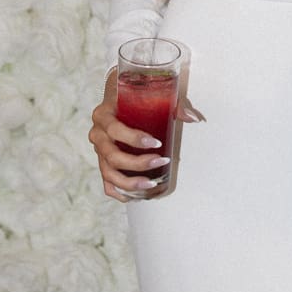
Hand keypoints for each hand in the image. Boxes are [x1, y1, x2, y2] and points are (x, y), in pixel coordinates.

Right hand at [88, 66, 169, 200]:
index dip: (134, 139)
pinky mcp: (102, 162)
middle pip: (112, 155)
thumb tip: (194, 118)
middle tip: (162, 161)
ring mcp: (98, 150)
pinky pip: (107, 183)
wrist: (117, 98)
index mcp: (103, 114)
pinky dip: (120, 191)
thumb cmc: (136, 97)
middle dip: (137, 163)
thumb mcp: (153, 95)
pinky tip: (135, 196)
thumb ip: (175, 105)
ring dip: (130, 182)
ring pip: (108, 173)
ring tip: (151, 184)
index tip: (157, 143)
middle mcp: (97, 133)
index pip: (115, 129)